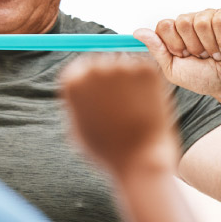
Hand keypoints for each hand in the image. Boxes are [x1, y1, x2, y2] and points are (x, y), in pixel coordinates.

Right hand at [60, 54, 178, 174]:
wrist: (140, 160)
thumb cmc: (107, 150)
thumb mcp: (77, 127)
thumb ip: (75, 102)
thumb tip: (77, 84)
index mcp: (73, 81)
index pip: (81, 67)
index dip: (94, 83)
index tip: (103, 98)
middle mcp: (95, 68)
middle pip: (103, 62)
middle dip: (112, 79)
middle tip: (122, 105)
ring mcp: (122, 66)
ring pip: (126, 66)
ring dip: (130, 81)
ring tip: (134, 111)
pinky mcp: (147, 70)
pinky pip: (145, 71)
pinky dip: (147, 85)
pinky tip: (147, 106)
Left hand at [139, 7, 220, 103]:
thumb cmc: (202, 78)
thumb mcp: (174, 69)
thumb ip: (157, 49)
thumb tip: (138, 32)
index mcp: (178, 31)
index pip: (164, 25)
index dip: (174, 44)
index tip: (184, 56)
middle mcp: (193, 20)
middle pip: (182, 21)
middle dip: (192, 45)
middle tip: (201, 56)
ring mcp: (212, 16)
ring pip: (201, 20)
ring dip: (209, 45)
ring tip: (215, 54)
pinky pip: (220, 19)